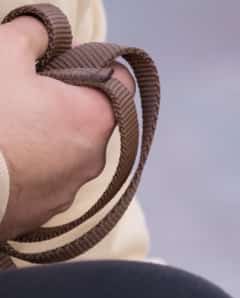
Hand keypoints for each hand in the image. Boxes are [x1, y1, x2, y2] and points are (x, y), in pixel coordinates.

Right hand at [0, 14, 132, 239]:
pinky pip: (41, 181)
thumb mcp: (6, 52)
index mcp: (95, 118)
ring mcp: (68, 191)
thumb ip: (35, 34)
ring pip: (63, 152)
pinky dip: (26, 167)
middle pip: (87, 118)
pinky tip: (1, 156)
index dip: (91, 61)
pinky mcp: (41, 214)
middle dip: (60, 101)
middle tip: (22, 90)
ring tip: (7, 126)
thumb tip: (47, 32)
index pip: (119, 80)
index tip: (59, 58)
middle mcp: (94, 160)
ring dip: (42, 137)